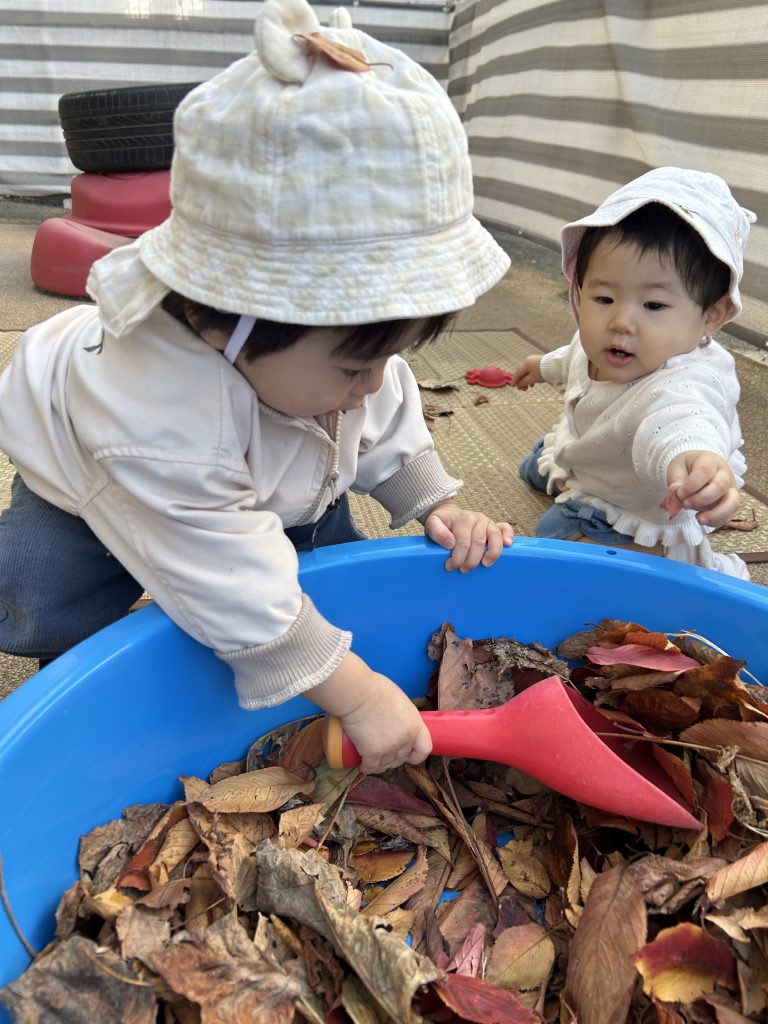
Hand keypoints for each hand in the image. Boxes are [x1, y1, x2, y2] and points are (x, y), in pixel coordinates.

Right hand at [304, 651, 430, 773]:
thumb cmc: (376, 689)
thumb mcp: (400, 702)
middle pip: (401, 759)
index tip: (408, 754)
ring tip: (372, 760)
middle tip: (383, 752)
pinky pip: (371, 768)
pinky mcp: (372, 753)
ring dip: (379, 764)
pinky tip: (363, 764)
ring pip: (386, 766)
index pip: (424, 749)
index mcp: (415, 725)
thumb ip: (403, 716)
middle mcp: (405, 740)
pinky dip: (366, 767)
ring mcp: (389, 748)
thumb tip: (397, 722)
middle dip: (393, 758)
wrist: (358, 693)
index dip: (416, 755)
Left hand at [423, 501, 513, 571]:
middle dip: (471, 560)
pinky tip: (508, 545)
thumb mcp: (432, 524)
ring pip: (494, 538)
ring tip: (485, 565)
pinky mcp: (494, 525)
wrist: (448, 514)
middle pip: (479, 543)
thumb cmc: (441, 522)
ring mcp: (487, 522)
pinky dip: (508, 536)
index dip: (458, 557)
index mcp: (463, 519)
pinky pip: (505, 529)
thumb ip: (438, 532)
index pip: (463, 542)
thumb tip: (450, 543)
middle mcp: (477, 519)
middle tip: (463, 570)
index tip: (450, 566)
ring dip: (491, 554)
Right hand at [509, 354, 543, 389]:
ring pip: (527, 372)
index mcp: (525, 364)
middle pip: (522, 373)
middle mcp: (528, 361)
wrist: (555, 365)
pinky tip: (533, 383)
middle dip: (521, 382)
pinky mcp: (539, 362)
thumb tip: (519, 385)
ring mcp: (534, 361)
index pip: (517, 373)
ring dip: (527, 380)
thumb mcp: (532, 379)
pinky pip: (532, 370)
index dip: (515, 381)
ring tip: (528, 387)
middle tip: (522, 389)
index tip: (513, 387)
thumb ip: (524, 382)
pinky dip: (531, 377)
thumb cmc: (542, 372)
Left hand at [666, 451, 739, 527]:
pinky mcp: (730, 503)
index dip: (691, 485)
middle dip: (701, 499)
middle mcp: (724, 474)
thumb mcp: (677, 469)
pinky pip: (729, 515)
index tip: (679, 493)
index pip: (704, 471)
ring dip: (714, 514)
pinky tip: (702, 520)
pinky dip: (717, 521)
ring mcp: (730, 489)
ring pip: (732, 502)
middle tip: (686, 504)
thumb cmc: (687, 468)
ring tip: (699, 519)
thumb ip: (676, 480)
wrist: (697, 469)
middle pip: (720, 487)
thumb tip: (676, 491)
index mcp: (710, 461)